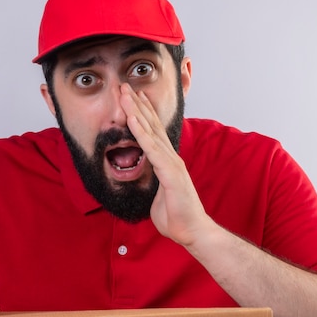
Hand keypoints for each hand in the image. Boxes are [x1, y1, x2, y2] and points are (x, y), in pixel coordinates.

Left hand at [120, 83, 214, 245]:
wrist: (192, 231)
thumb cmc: (177, 217)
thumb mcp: (159, 196)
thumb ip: (155, 184)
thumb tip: (148, 183)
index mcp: (167, 162)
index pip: (153, 133)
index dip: (142, 114)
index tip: (132, 98)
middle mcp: (170, 157)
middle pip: (151, 125)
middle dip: (137, 104)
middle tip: (124, 85)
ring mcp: (171, 163)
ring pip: (151, 131)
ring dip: (136, 111)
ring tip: (125, 94)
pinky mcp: (170, 172)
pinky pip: (152, 149)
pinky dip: (141, 133)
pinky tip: (132, 119)